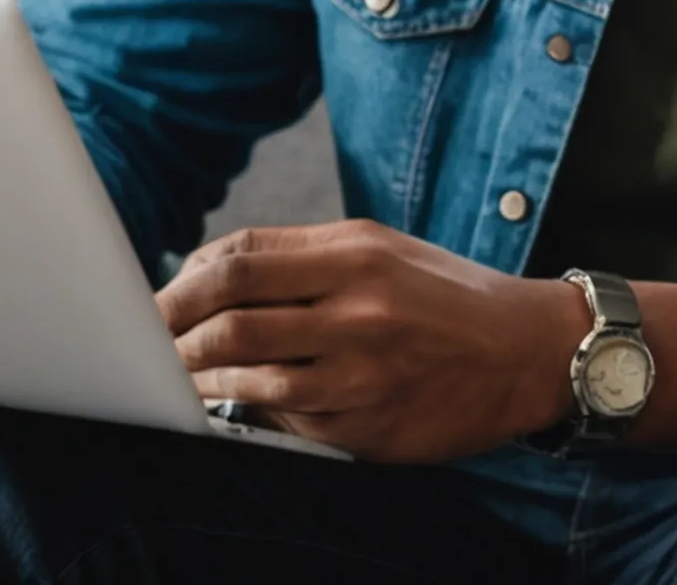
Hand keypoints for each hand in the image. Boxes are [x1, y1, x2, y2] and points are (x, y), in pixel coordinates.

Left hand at [160, 221, 584, 464]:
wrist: (529, 355)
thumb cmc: (449, 298)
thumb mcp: (386, 251)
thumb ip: (302, 256)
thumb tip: (206, 270)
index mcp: (359, 254)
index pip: (241, 259)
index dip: (183, 281)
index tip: (157, 299)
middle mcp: (358, 309)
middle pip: (229, 315)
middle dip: (171, 332)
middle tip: (147, 343)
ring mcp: (360, 371)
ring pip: (245, 373)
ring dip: (198, 376)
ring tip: (180, 374)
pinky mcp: (363, 424)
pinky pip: (282, 418)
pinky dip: (248, 408)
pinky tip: (238, 399)